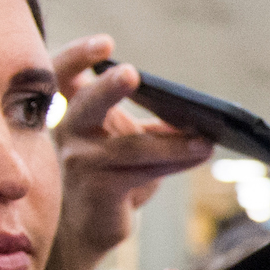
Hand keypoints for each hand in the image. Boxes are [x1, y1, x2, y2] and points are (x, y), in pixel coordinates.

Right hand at [51, 37, 214, 269]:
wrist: (91, 224)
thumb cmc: (111, 173)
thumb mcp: (128, 140)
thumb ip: (154, 124)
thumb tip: (197, 116)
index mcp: (73, 109)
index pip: (62, 74)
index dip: (78, 56)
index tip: (106, 44)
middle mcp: (69, 131)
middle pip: (85, 103)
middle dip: (109, 87)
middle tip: (132, 73)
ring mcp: (81, 162)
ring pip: (130, 147)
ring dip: (173, 143)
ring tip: (207, 140)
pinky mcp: (100, 189)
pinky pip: (143, 172)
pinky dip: (177, 161)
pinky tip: (201, 153)